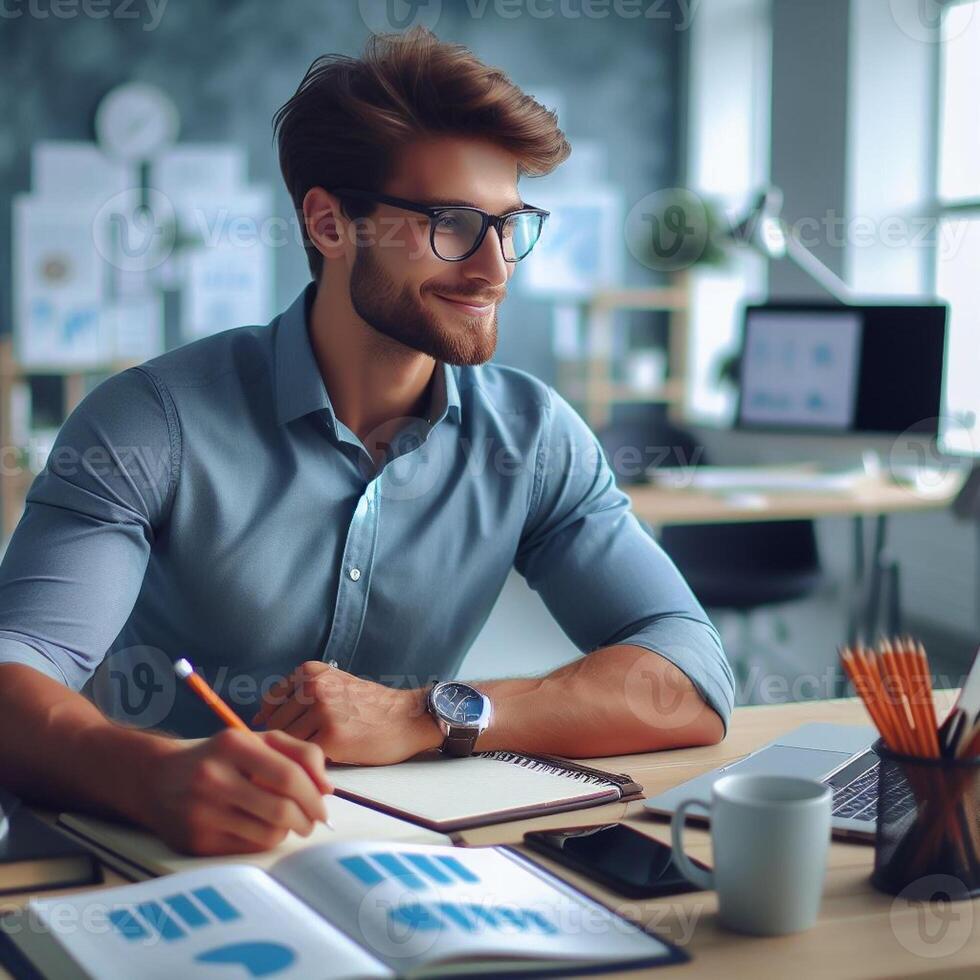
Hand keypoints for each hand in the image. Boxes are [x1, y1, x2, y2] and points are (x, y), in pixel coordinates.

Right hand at [140, 728, 332, 855]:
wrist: (156, 779)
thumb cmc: (219, 758)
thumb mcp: (256, 741)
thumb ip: (299, 753)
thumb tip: (327, 788)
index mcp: (232, 744)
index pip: (289, 776)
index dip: (313, 795)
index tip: (323, 804)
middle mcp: (213, 778)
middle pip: (281, 810)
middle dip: (307, 818)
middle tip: (312, 820)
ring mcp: (201, 812)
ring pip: (269, 834)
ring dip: (288, 831)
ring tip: (286, 822)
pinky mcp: (195, 842)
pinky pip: (248, 849)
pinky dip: (264, 841)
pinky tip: (260, 829)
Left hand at [251, 662, 439, 764]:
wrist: (407, 718)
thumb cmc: (369, 707)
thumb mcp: (333, 684)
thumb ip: (299, 696)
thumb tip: (257, 721)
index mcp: (310, 671)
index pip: (270, 705)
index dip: (277, 726)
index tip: (290, 736)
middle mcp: (313, 686)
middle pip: (275, 725)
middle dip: (285, 743)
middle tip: (304, 752)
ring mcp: (322, 710)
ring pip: (288, 743)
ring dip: (297, 754)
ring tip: (317, 756)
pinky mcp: (331, 737)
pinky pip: (305, 756)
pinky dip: (311, 763)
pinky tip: (328, 761)